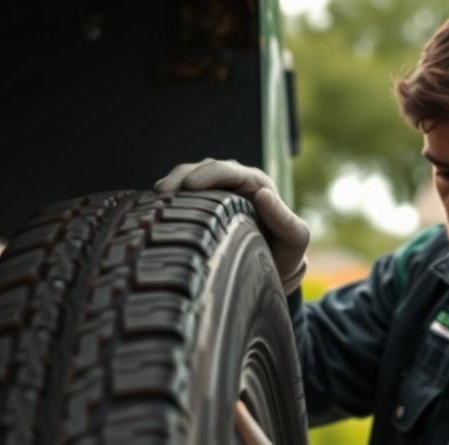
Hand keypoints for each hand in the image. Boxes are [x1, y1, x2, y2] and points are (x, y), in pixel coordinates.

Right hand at [154, 159, 308, 293]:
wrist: (272, 272)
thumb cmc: (285, 256)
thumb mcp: (294, 240)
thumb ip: (285, 220)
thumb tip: (262, 194)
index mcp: (258, 185)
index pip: (230, 170)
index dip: (209, 174)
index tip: (190, 186)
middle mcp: (236, 184)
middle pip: (205, 169)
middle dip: (182, 177)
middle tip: (163, 191)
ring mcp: (217, 195)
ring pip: (190, 178)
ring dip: (172, 185)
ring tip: (156, 197)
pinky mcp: (203, 208)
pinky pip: (185, 198)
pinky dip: (170, 201)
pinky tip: (154, 208)